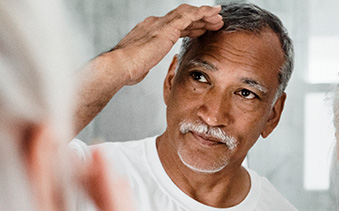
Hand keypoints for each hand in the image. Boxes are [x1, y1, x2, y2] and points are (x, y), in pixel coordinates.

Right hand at [107, 4, 223, 85]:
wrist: (120, 66)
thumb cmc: (126, 69)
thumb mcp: (140, 65)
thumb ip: (144, 62)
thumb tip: (142, 69)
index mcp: (150, 32)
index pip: (174, 26)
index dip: (189, 27)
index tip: (200, 30)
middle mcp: (156, 24)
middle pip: (182, 17)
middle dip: (199, 19)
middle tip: (213, 23)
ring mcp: (162, 24)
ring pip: (188, 13)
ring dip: (205, 15)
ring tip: (218, 19)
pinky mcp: (168, 27)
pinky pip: (190, 15)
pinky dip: (203, 12)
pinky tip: (214, 13)